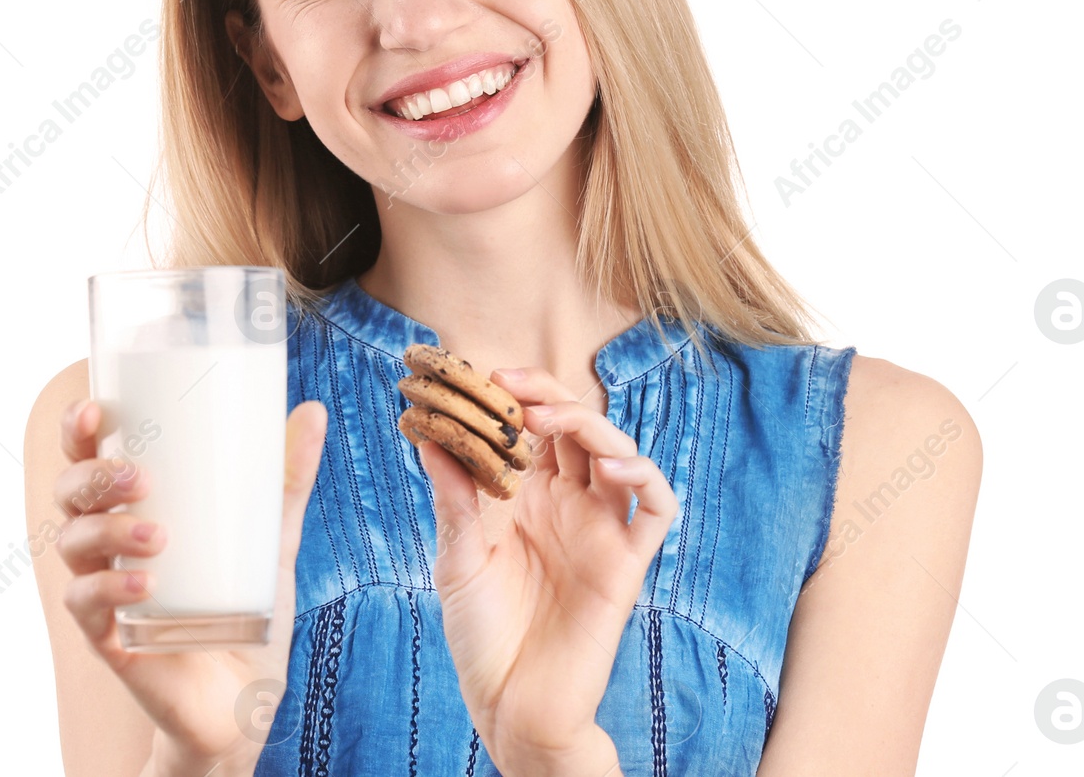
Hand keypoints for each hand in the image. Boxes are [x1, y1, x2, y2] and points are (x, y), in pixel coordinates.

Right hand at [52, 395, 326, 774]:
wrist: (244, 697)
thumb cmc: (244, 605)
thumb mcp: (271, 537)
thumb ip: (289, 480)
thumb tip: (314, 411)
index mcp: (135, 510)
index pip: (90, 458)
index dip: (78, 430)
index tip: (98, 408)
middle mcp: (109, 546)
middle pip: (70, 495)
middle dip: (94, 477)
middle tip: (141, 479)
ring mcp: (105, 591)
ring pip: (72, 544)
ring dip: (107, 531)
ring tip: (159, 537)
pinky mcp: (109, 638)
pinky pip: (87, 606)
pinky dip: (109, 590)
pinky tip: (145, 586)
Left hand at [413, 366, 678, 774]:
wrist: (511, 707)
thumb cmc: (481, 636)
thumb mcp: (456, 560)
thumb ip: (452, 500)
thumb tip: (428, 435)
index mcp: (526, 498)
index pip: (533, 427)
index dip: (518, 396)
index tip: (485, 375)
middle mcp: (567, 505)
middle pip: (576, 429)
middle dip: (548, 398)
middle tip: (513, 385)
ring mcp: (599, 530)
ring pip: (617, 454)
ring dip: (591, 426)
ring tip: (549, 420)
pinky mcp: (626, 562)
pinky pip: (656, 509)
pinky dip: (645, 477)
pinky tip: (614, 467)